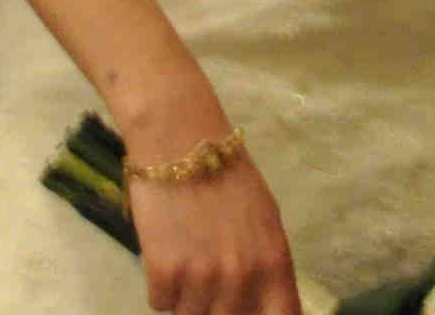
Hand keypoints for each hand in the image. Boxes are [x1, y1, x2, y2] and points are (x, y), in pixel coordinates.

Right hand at [128, 137, 298, 314]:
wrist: (180, 138)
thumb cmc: (227, 175)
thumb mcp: (265, 220)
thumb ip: (266, 267)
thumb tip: (261, 305)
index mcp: (274, 264)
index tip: (248, 312)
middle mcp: (242, 277)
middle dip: (217, 308)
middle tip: (208, 281)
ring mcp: (202, 277)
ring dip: (187, 298)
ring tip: (186, 262)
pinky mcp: (163, 272)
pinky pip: (160, 303)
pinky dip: (162, 286)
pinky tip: (166, 254)